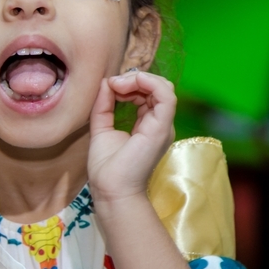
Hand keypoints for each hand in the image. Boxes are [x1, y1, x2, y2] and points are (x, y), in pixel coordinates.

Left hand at [87, 70, 175, 201]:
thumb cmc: (107, 166)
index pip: (148, 93)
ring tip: (117, 85)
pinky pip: (166, 95)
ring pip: (163, 87)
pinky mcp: (162, 127)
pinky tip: (126, 85)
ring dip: (138, 79)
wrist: (110, 189)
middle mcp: (158, 123)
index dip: (130, 83)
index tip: (109, 86)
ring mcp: (162, 125)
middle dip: (133, 78)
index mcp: (148, 124)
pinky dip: (148, 83)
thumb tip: (106, 82)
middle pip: (156, 87)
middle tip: (113, 84)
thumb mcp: (102, 127)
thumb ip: (104, 104)